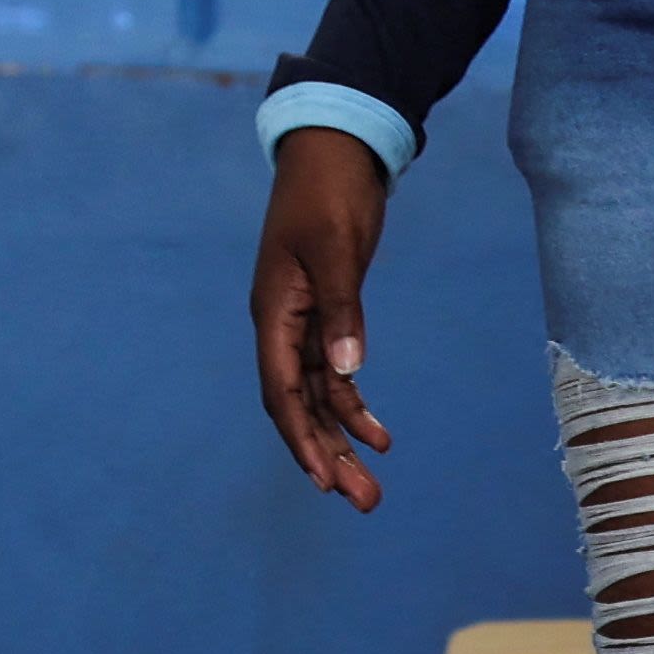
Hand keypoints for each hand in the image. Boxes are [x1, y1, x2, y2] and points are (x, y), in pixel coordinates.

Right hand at [250, 128, 394, 512]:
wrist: (333, 153)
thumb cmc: (329, 194)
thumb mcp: (338, 249)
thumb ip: (342, 310)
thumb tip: (347, 370)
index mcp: (275, 312)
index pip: (282, 390)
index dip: (301, 437)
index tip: (323, 481)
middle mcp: (282, 325)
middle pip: (298, 405)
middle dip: (326, 454)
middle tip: (362, 501)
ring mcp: (302, 322)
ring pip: (317, 397)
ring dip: (342, 440)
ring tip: (372, 486)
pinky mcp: (326, 315)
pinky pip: (333, 374)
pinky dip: (354, 406)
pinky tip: (379, 435)